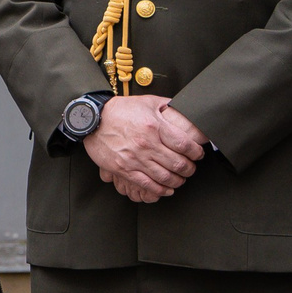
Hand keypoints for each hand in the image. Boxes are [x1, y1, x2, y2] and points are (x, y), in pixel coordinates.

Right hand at [85, 94, 203, 202]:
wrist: (93, 119)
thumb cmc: (120, 110)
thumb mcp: (147, 102)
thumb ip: (167, 105)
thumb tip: (184, 107)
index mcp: (155, 127)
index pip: (184, 145)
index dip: (195, 152)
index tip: (198, 154)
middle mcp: (146, 145)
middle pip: (177, 164)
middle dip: (189, 169)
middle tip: (191, 169)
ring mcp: (134, 159)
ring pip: (164, 177)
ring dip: (177, 181)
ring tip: (180, 179)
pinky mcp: (124, 169)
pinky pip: (146, 184)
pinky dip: (160, 190)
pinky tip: (166, 189)